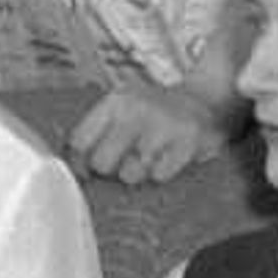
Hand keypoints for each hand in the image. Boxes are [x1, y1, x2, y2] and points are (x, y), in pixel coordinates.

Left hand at [68, 79, 234, 186]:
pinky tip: (167, 158)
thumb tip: (72, 170)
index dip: (80, 162)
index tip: (87, 170)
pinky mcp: (187, 143)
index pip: (79, 141)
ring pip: (130, 174)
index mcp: (116, 101)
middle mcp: (137, 110)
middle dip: (110, 170)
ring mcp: (163, 126)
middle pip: (101, 163)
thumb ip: (96, 132)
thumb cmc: (155, 113)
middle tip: (124, 161)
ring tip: (149, 158)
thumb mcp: (123, 108)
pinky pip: (159, 176)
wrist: (205, 101)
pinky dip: (162, 173)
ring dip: (138, 173)